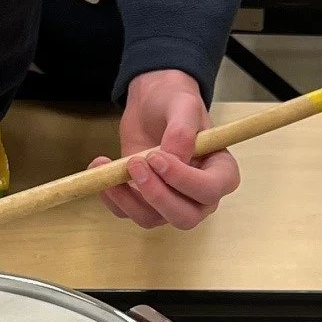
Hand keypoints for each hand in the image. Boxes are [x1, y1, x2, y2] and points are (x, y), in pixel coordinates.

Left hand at [91, 69, 239, 230]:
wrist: (151, 105)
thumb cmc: (175, 102)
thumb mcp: (183, 105)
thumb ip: (182, 131)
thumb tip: (173, 160)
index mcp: (220, 171)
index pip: (210, 190)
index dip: (183, 180)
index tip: (156, 157)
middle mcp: (199, 195)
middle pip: (184, 217)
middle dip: (156, 196)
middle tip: (134, 163)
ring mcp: (172, 203)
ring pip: (153, 219)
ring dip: (128, 198)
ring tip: (109, 165)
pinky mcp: (144, 202)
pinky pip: (128, 213)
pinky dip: (111, 196)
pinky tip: (100, 168)